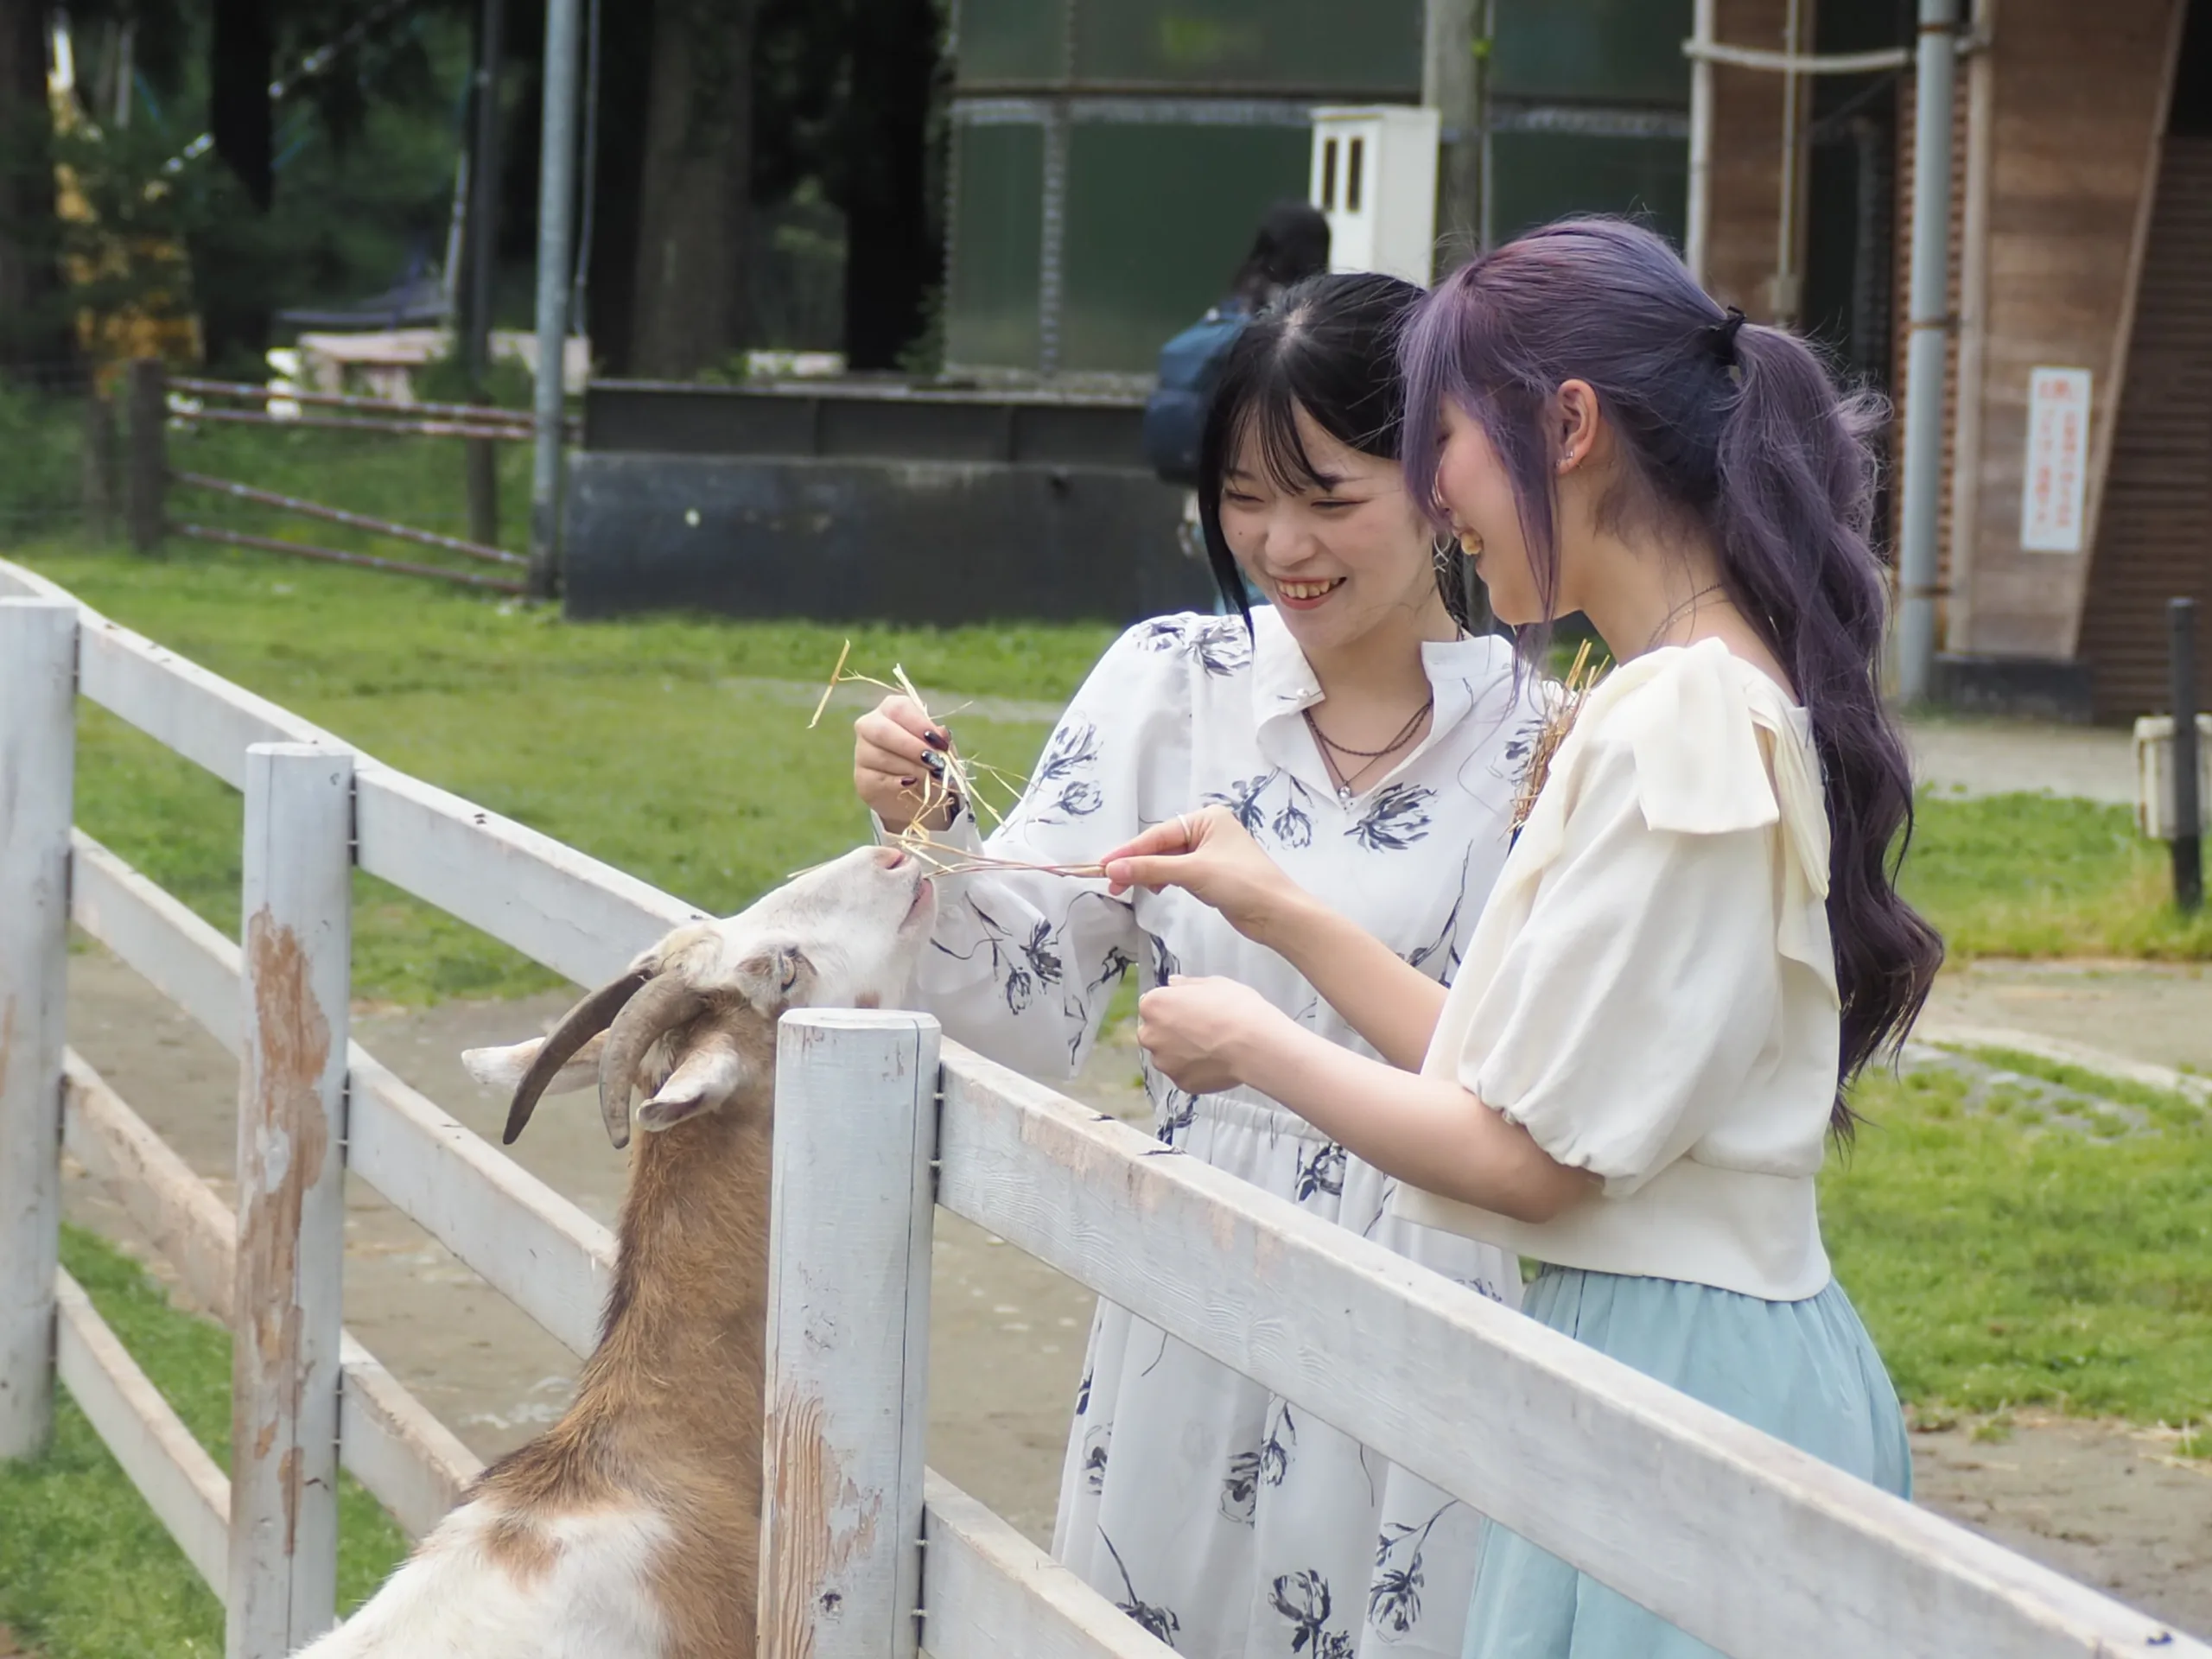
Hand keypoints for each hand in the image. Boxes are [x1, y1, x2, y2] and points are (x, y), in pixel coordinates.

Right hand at [853, 695, 956, 832]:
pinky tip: (912, 783)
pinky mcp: (862, 778)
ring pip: (882, 757)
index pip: (899, 709)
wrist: (917, 791)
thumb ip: (941, 739)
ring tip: (931, 776)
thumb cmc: (928, 759)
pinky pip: (878, 780)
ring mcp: (862, 752)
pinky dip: (898, 783)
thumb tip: (942, 732)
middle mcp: (870, 725)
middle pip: (883, 731)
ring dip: (911, 768)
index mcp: (890, 709)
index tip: (939, 743)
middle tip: (935, 762)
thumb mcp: (940, 747)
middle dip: (912, 747)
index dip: (920, 725)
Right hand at [1099, 805, 1302, 944]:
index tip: (1103, 866)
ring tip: (1127, 890)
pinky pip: (1178, 872)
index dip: (1129, 851)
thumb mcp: (1192, 872)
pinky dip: (1163, 881)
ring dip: (1148, 874)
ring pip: (1168, 860)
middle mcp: (1208, 830)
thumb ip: (1150, 870)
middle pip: (1161, 846)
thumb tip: (1112, 870)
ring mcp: (1210, 853)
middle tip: (1112, 884)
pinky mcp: (1212, 874)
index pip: (1158, 834)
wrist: (1278, 914)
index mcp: (1207, 818)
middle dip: (1136, 865)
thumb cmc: (1240, 883)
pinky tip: (1154, 891)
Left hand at [1134, 975, 1287, 1094]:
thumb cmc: (1235, 1009)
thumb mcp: (1213, 984)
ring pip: (1167, 1056)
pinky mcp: (1180, 1082)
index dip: (1172, 1006)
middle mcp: (1151, 1035)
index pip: (1153, 1004)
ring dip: (1181, 1052)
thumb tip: (1173, 983)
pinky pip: (1183, 1074)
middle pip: (1155, 1032)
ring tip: (1211, 1047)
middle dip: (1171, 1031)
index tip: (1189, 1009)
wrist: (1253, 1044)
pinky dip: (1194, 1070)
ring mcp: (1164, 1062)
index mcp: (1154, 1005)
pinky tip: (1215, 1062)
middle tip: (1201, 1029)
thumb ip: (1186, 984)